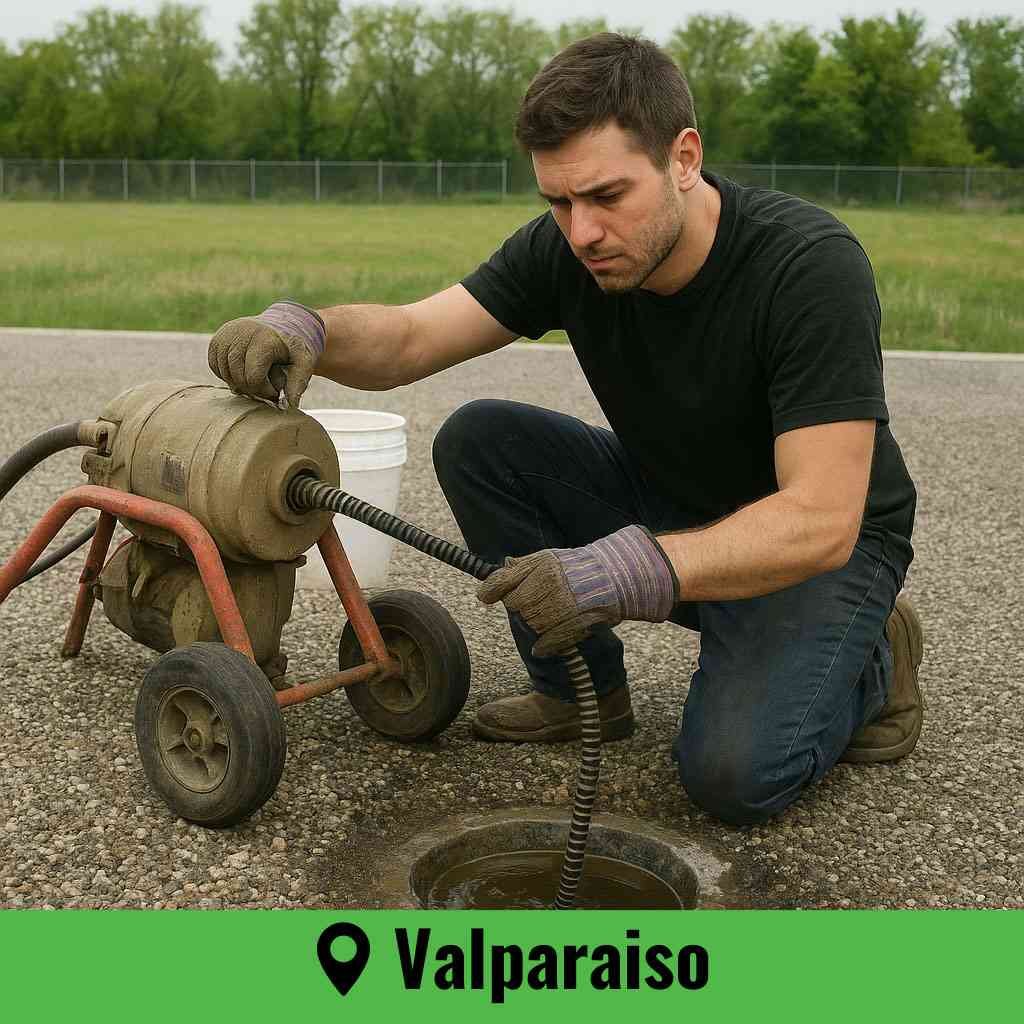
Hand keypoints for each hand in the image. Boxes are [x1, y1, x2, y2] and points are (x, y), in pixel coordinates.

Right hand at [208, 301, 324, 407]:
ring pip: (225, 374)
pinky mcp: (216, 339)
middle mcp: (241, 332)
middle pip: (238, 377)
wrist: (280, 327)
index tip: (275, 389)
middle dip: (252, 389)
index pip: (253, 377)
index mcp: (263, 338)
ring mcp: (226, 334)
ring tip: (256, 378)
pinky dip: (227, 375)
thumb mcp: (303, 361)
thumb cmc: (291, 348)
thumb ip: (299, 382)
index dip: (264, 390)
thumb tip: (288, 405)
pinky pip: (215, 367)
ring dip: (239, 383)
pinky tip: (243, 371)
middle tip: (265, 387)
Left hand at [477, 525, 678, 656]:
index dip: (491, 590)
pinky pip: (547, 640)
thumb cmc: (580, 568)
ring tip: (549, 617)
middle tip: (532, 607)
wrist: (616, 576)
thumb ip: (524, 565)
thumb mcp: (550, 558)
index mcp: (541, 565)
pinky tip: (543, 646)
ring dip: (534, 625)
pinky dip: (543, 645)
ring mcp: (561, 603)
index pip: (504, 580)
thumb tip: (502, 567)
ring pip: (530, 623)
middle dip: (519, 607)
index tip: (486, 598)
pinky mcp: (573, 622)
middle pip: (515, 604)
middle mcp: (549, 582)